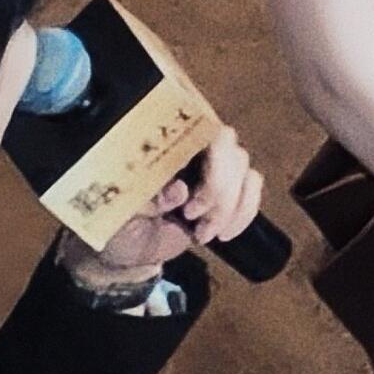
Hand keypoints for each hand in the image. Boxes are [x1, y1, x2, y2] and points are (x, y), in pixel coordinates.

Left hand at [59, 124, 266, 290]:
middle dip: (217, 188)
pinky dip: (244, 212)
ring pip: (243, 168)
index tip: (186, 191)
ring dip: (229, 205)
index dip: (201, 154)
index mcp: (159, 145)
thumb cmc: (121, 225)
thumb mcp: (122, 213)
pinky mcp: (231, 188)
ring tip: (203, 232)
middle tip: (191, 216)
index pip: (195, 124)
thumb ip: (146, 198)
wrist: (132, 250)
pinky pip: (253, 186)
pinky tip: (224, 233)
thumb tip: (179, 190)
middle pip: (227, 146)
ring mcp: (214, 166)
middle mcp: (191, 148)